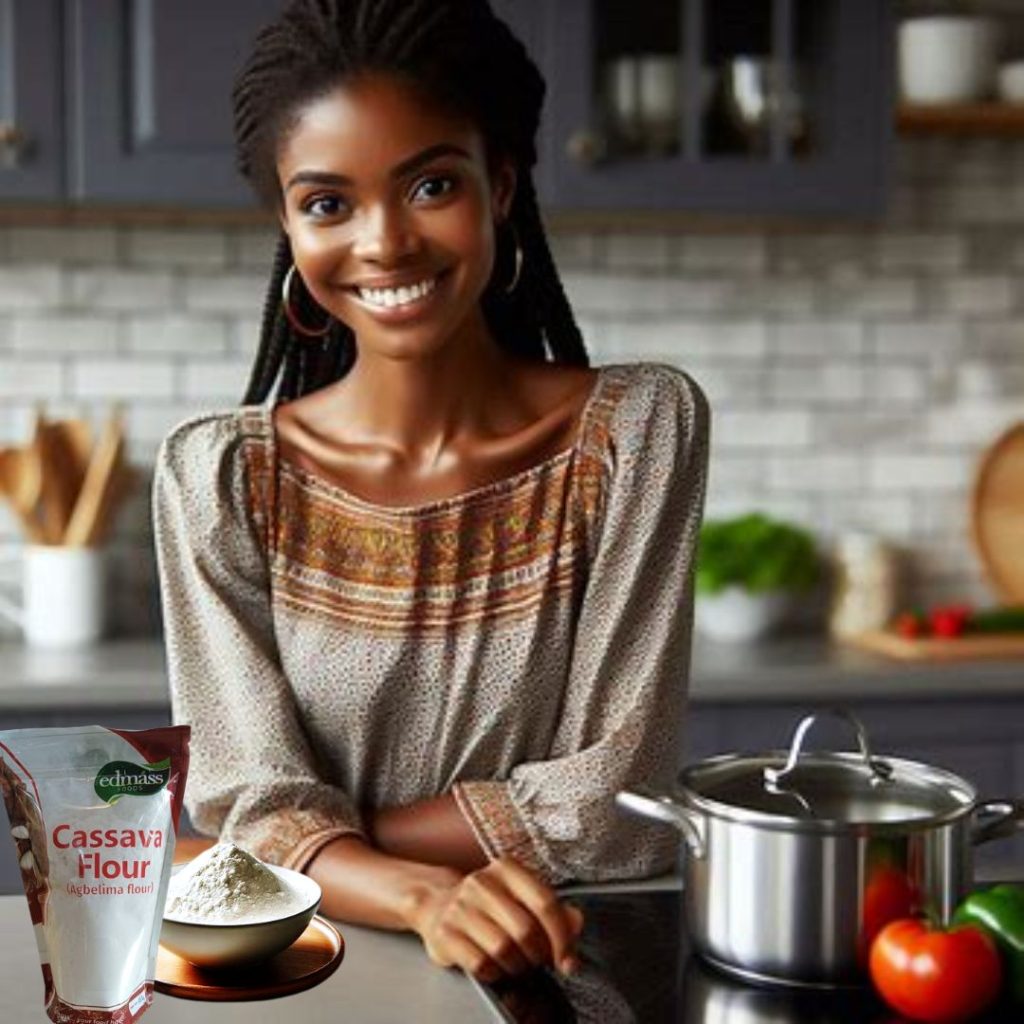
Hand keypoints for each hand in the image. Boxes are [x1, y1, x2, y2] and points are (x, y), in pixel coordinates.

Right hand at [409, 856, 584, 982]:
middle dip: (538, 955)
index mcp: (507, 869)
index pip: (545, 903)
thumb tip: (576, 922)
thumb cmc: (488, 903)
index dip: (562, 937)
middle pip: (526, 931)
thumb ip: (552, 909)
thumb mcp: (521, 896)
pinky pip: (480, 964)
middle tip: (538, 960)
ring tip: (517, 963)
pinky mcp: (445, 933)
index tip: (568, 959)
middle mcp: (482, 883)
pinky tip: (495, 966)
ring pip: (503, 950)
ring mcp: (460, 908)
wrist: (437, 904)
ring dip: (517, 966)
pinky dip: (494, 973)